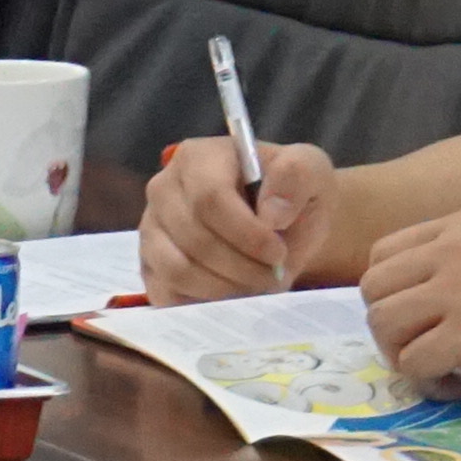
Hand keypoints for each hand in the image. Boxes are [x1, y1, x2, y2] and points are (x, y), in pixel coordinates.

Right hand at [138, 134, 332, 300]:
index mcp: (197, 157)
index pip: (209, 198)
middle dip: (241, 266)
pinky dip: (206, 302)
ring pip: (179, 270)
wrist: (282, 224)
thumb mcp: (309, 170)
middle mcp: (163, 190)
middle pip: (195, 238)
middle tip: (274, 276)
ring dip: (226, 288)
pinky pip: (169, 294)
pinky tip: (234, 293)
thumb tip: (271, 214)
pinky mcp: (151, 267)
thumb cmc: (290, 194)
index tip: (278, 252)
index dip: (245, 233)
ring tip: (257, 285)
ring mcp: (152, 231)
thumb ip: (297, 176)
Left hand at [354, 209, 460, 395]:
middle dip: (389, 327)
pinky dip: (429, 381)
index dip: (390, 293)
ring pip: (383, 323)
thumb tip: (418, 304)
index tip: (418, 319)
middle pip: (373, 288)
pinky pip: (413, 362)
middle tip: (422, 350)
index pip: (384, 254)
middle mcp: (451, 249)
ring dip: (403, 355)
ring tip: (441, 369)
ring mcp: (456, 290)